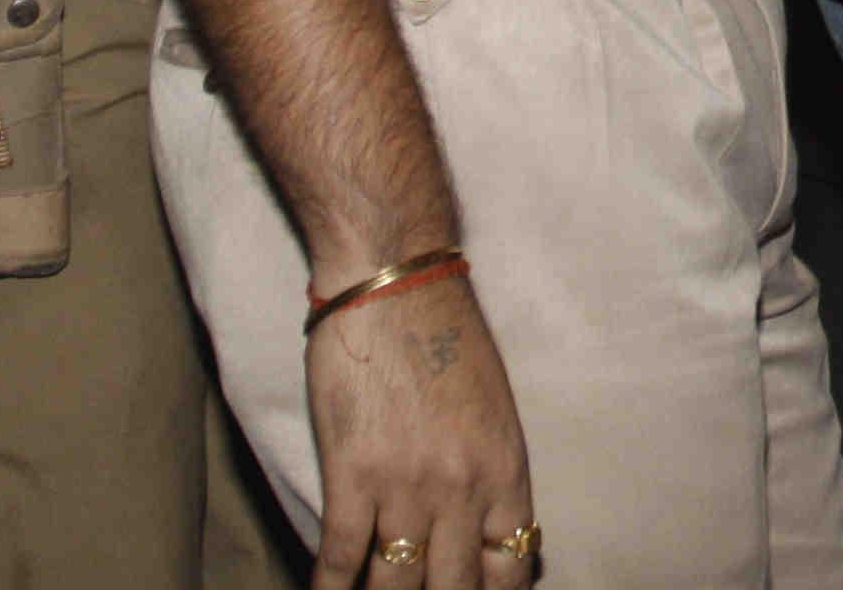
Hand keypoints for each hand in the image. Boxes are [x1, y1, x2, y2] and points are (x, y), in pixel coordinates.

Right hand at [305, 271, 536, 589]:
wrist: (395, 282)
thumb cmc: (446, 333)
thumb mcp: (494, 407)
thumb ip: (489, 469)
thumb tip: (481, 523)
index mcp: (504, 470)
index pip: (512, 565)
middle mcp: (461, 490)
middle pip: (453, 586)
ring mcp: (406, 487)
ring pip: (395, 584)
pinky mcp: (352, 475)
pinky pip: (340, 555)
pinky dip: (330, 588)